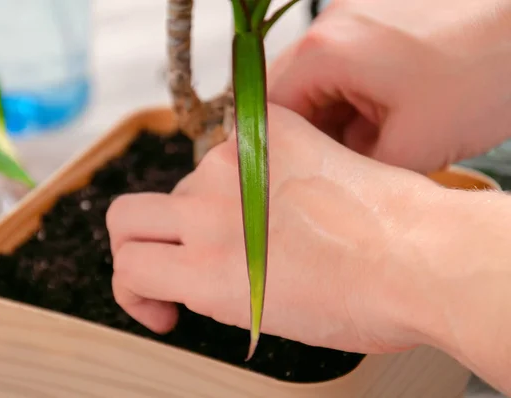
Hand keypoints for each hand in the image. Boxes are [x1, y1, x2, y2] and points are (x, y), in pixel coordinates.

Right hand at [107, 104, 446, 353]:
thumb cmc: (362, 302)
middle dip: (140, 241)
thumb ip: (213, 287)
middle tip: (174, 255)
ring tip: (263, 220)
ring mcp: (235, 167)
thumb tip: (196, 267)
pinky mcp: (268, 132)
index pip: (127, 265)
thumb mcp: (266, 317)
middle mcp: (209, 214)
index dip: (134, 288)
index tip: (161, 297)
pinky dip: (243, 167)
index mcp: (206, 273)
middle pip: (126, 215)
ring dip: (208, 203)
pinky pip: (232, 146)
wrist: (420, 256)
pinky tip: (278, 184)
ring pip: (188, 182)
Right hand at [268, 0, 510, 172]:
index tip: (297, 171)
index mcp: (325, 51)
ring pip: (324, 77)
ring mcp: (359, 12)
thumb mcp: (412, 148)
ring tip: (379, 137)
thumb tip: (332, 172)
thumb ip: (352, 168)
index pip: (268, 107)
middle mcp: (333, 23)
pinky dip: (362, 91)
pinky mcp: (383, 12)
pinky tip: (394, 111)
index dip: (279, 146)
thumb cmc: (485, 75)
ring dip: (340, 112)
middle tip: (343, 161)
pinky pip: (351, 60)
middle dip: (315, 131)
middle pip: (294, 90)